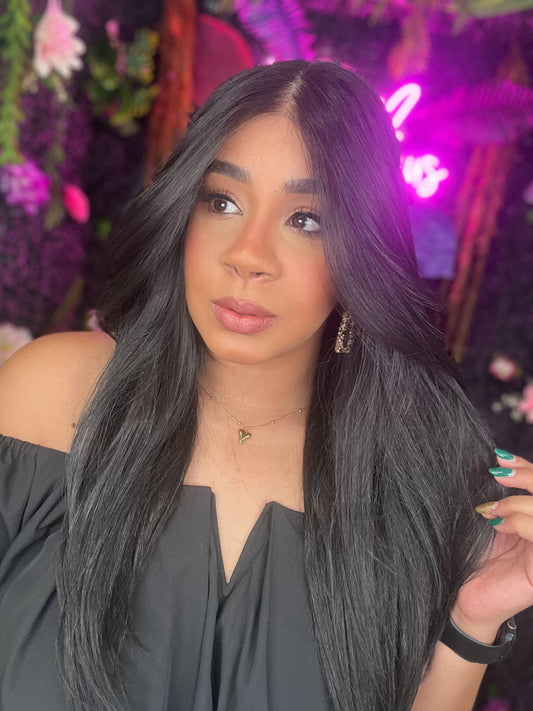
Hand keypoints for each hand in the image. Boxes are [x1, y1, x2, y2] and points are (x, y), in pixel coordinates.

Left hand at [453, 449, 532, 636]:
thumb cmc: (471, 556)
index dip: (527, 468)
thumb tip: (496, 460)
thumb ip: (497, 495)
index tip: (501, 457)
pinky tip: (497, 524)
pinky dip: (519, 522)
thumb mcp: (487, 519)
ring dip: (518, 502)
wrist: (460, 598)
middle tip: (498, 474)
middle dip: (528, 476)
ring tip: (491, 509)